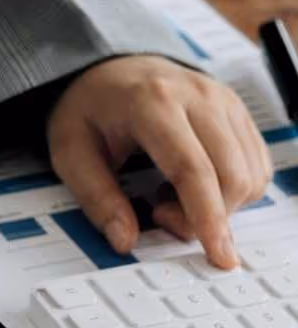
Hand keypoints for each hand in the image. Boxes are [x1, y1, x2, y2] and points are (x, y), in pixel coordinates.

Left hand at [47, 56, 271, 268]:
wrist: (110, 71)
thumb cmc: (89, 110)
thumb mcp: (70, 152)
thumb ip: (96, 197)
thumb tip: (125, 240)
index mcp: (152, 102)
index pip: (193, 169)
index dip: (207, 218)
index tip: (218, 256)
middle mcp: (198, 96)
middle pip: (232, 176)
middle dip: (207, 216)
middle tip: (159, 214)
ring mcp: (224, 101)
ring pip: (251, 173)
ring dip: (220, 204)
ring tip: (171, 194)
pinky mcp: (238, 111)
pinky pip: (257, 164)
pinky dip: (233, 189)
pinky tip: (194, 183)